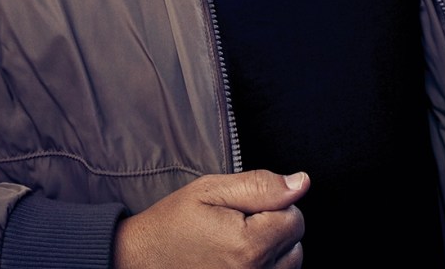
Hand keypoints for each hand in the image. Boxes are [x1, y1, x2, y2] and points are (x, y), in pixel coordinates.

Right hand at [113, 169, 308, 268]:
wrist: (143, 260)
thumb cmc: (175, 222)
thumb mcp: (211, 190)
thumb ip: (260, 186)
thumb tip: (301, 183)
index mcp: (248, 247)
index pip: (295, 218)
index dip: (273, 204)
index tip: (244, 206)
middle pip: (295, 245)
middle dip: (274, 228)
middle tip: (237, 223)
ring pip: (289, 266)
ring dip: (271, 251)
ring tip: (236, 242)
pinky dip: (263, 268)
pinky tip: (238, 261)